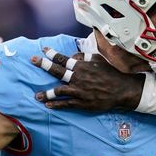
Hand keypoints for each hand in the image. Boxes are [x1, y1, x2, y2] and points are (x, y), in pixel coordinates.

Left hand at [30, 48, 144, 110]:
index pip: (63, 59)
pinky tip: (48, 105)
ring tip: (37, 95)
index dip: (52, 54)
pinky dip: (56, 104)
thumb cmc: (111, 74)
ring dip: (46, 93)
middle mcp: (78, 77)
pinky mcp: (82, 103)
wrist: (122, 90)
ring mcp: (79, 91)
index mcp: (82, 66)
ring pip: (58, 90)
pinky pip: (66, 104)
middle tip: (33, 60)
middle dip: (43, 65)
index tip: (43, 50)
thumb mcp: (99, 60)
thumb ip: (85, 57)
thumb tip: (74, 56)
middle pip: (57, 71)